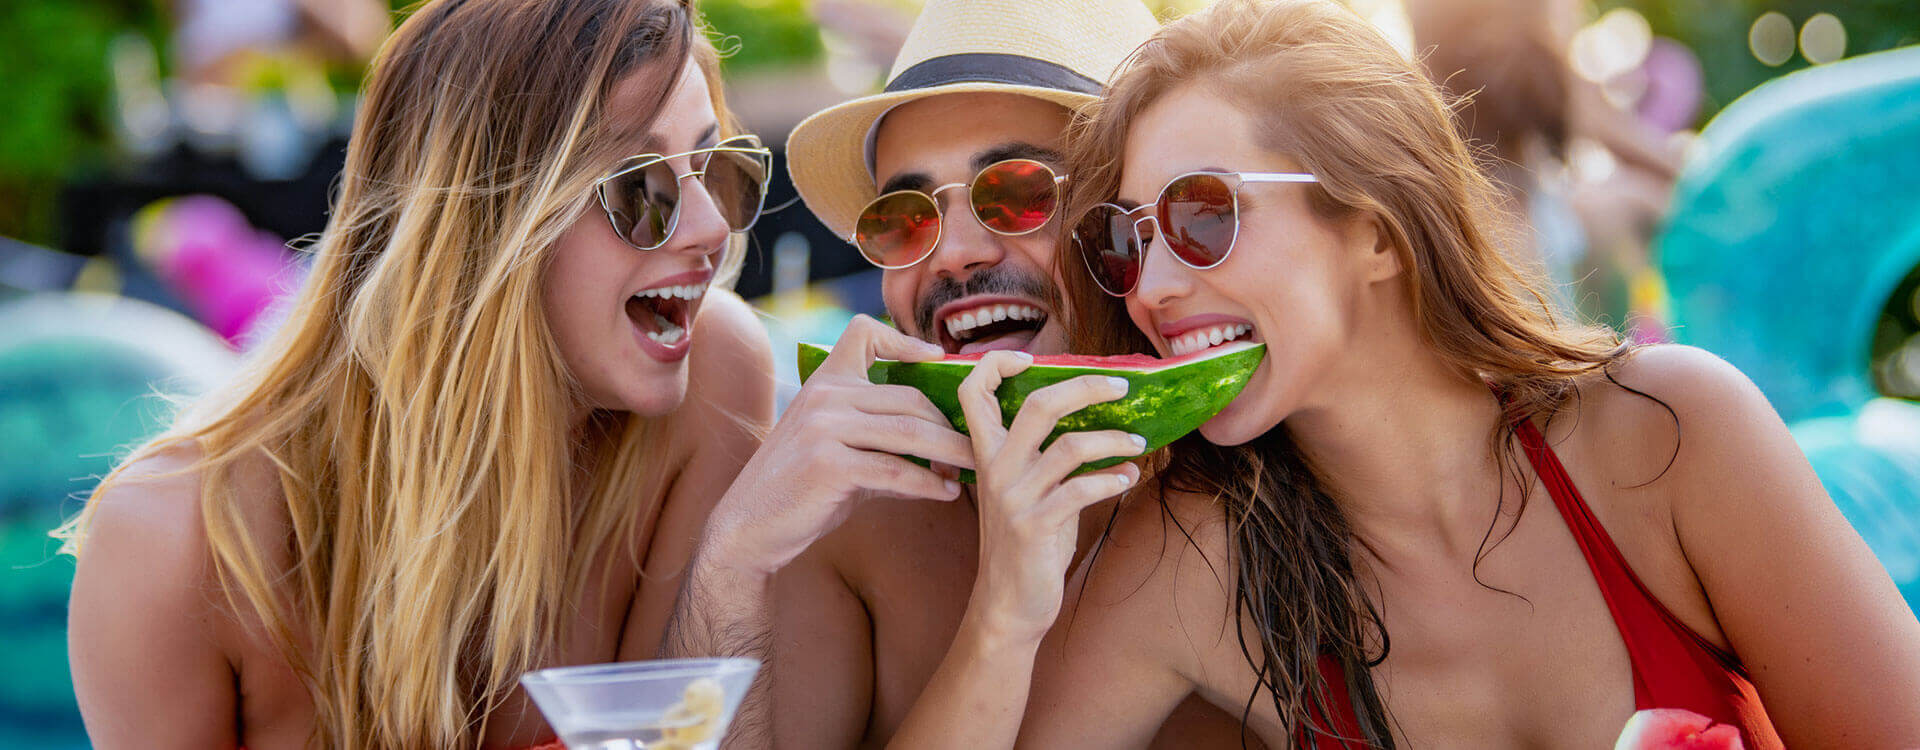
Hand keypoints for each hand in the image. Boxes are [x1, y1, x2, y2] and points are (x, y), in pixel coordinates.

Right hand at [703, 315, 974, 575]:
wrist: (748, 528)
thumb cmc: (800, 490)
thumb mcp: (836, 448)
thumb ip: (880, 436)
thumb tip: (942, 442)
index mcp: (824, 382)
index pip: (864, 332)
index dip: (905, 340)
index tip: (939, 359)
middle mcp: (824, 395)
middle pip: (910, 397)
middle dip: (951, 425)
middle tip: (976, 448)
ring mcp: (823, 428)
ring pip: (910, 432)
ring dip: (951, 453)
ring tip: (974, 468)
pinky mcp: (828, 464)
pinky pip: (895, 470)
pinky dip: (928, 484)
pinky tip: (946, 494)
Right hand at [956, 350, 1144, 640]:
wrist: (1008, 605)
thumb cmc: (1026, 544)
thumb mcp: (1027, 492)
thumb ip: (1045, 456)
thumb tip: (1097, 420)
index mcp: (987, 455)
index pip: (973, 392)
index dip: (996, 364)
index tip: (1032, 358)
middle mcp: (996, 470)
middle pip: (1039, 406)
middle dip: (1085, 387)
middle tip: (1121, 386)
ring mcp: (1015, 498)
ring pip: (1070, 446)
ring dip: (1114, 440)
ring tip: (1139, 444)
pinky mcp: (1036, 527)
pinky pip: (1082, 490)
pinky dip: (1113, 479)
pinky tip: (1128, 477)